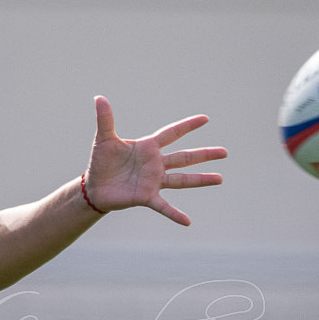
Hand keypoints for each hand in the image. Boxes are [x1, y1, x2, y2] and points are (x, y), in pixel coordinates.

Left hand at [80, 96, 225, 225]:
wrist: (94, 187)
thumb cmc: (101, 162)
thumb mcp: (104, 139)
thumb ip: (105, 119)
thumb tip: (99, 98)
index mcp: (148, 147)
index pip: (172, 133)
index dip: (188, 126)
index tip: (205, 119)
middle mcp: (156, 164)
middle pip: (185, 157)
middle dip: (204, 154)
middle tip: (224, 152)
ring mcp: (154, 181)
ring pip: (182, 180)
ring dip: (201, 180)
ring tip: (220, 179)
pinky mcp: (146, 197)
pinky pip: (164, 206)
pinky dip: (175, 214)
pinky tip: (187, 221)